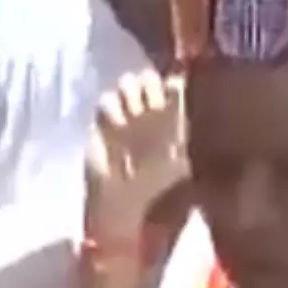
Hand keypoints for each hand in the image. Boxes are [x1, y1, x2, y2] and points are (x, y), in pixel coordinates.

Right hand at [85, 70, 188, 252]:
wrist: (128, 210)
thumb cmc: (160, 191)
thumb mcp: (182, 164)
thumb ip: (183, 133)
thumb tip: (183, 101)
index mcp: (173, 119)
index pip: (174, 85)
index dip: (174, 83)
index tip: (174, 92)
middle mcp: (150, 113)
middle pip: (149, 77)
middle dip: (150, 85)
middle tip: (153, 105)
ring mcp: (126, 117)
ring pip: (127, 82)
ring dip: (132, 92)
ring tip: (136, 114)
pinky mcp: (104, 125)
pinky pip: (106, 101)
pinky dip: (113, 108)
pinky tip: (120, 125)